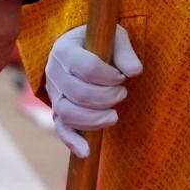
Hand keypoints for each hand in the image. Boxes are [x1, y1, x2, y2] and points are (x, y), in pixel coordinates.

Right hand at [45, 23, 143, 159]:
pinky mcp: (57, 110)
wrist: (81, 49)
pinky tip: (86, 152)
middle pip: (77, 92)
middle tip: (123, 93)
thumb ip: (125, 53)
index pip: (86, 66)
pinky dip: (72, 141)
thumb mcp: (115, 38)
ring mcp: (53, 93)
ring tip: (114, 117)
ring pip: (66, 113)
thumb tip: (135, 72)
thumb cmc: (100, 43)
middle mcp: (53, 71)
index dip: (108, 76)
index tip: (123, 78)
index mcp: (65, 48)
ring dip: (93, 119)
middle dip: (105, 97)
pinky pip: (61, 129)